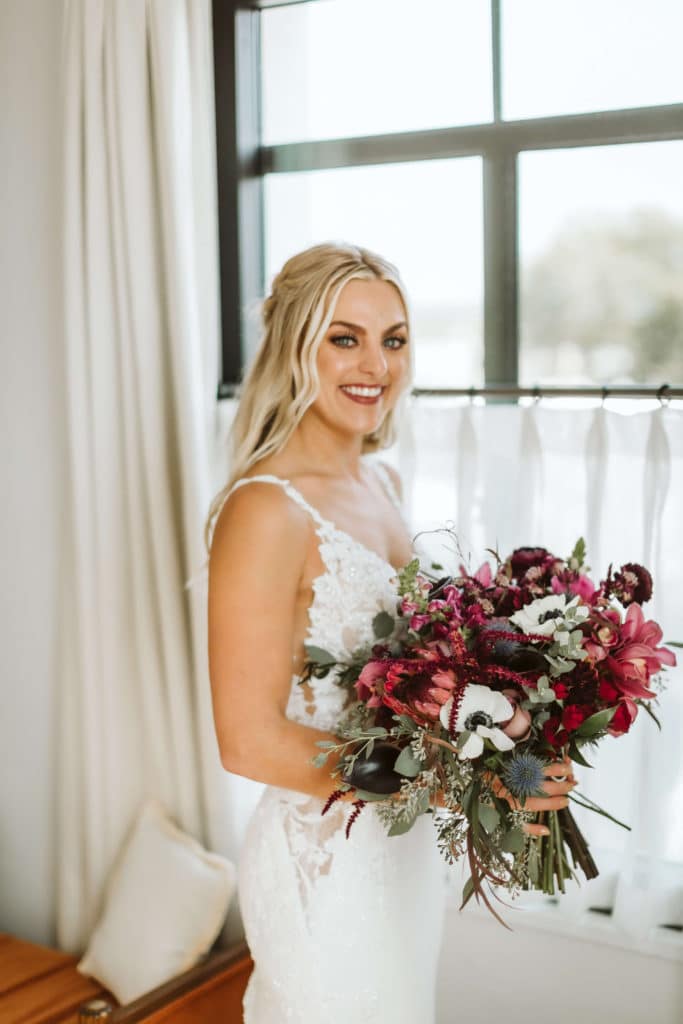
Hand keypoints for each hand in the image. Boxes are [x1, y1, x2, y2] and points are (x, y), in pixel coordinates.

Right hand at [430, 757, 576, 837]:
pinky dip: (530, 828)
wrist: (438, 788)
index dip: (551, 768)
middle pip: (535, 786)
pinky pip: (514, 825)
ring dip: (551, 803)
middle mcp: (499, 786)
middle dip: (557, 785)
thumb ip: (502, 753)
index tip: (567, 765)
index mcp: (499, 769)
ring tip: (567, 799)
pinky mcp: (492, 814)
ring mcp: (497, 802)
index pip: (531, 769)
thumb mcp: (481, 756)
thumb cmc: (460, 769)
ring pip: (530, 804)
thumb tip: (526, 748)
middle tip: (574, 782)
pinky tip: (545, 830)